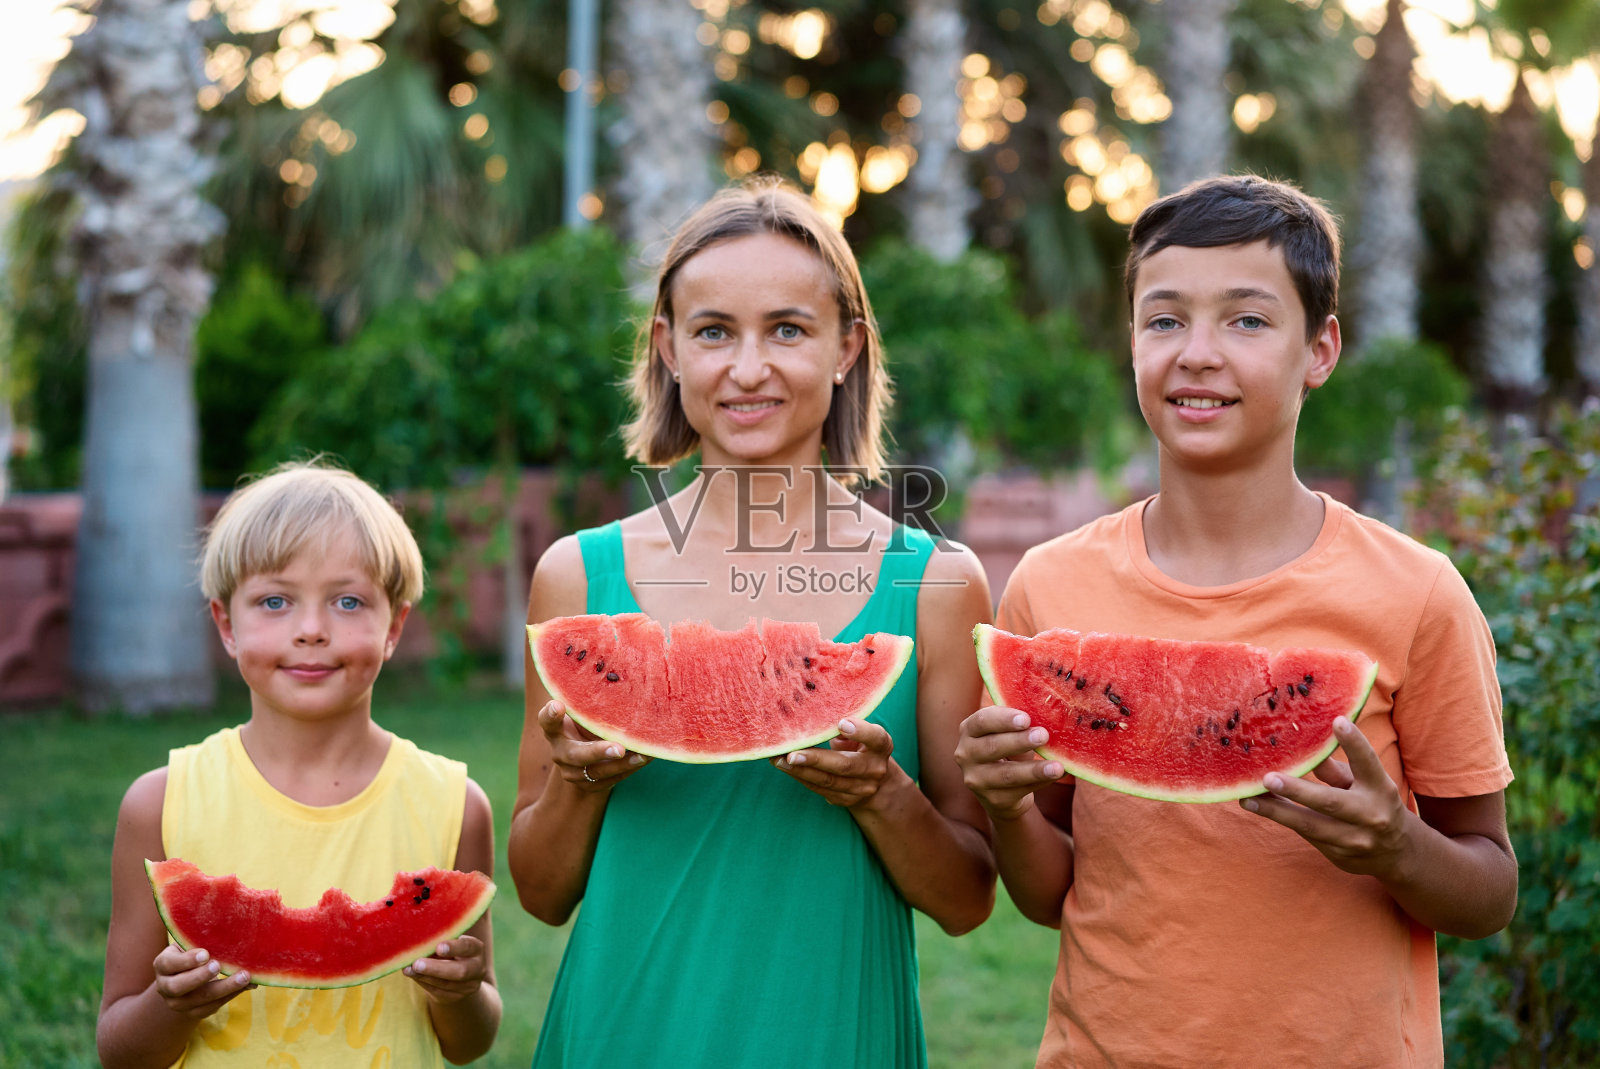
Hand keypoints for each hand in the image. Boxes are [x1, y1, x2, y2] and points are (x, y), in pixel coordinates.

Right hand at [151, 944, 253, 1018]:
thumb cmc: (193, 952)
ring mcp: (178, 1003)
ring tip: (244, 977)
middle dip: (200, 977)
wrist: (186, 978)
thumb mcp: (191, 943)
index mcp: (163, 965)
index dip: (186, 960)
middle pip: (178, 986)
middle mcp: (165, 987)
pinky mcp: (193, 1013)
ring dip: (224, 988)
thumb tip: (235, 933)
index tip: (205, 953)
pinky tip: (247, 985)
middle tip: (219, 966)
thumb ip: (202, 939)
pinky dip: (230, 996)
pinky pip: (211, 1008)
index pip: (168, 963)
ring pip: (198, 1000)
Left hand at [403, 935, 486, 1003]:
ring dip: (425, 976)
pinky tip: (412, 975)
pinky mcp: (455, 997)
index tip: (438, 947)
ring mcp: (468, 986)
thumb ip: (439, 940)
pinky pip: (438, 992)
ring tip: (408, 969)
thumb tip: (418, 938)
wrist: (459, 974)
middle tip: (417, 964)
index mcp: (476, 949)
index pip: (468, 947)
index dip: (454, 947)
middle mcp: (477, 969)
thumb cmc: (450, 949)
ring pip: (446, 984)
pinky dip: (423, 982)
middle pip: (460, 971)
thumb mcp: (451, 942)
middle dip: (436, 968)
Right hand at [537, 700, 649, 791]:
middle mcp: (560, 752)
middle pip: (575, 754)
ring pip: (596, 772)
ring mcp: (572, 772)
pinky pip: (610, 780)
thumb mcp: (585, 711)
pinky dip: (628, 770)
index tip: (558, 705)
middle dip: (598, 752)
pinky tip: (645, 759)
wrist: (585, 754)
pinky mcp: (588, 785)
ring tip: (643, 755)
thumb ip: (591, 701)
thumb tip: (620, 678)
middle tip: (619, 748)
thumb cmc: (588, 721)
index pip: (547, 721)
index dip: (550, 714)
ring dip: (622, 764)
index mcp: (555, 729)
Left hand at [771, 718, 900, 808]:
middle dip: (816, 759)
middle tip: (791, 753)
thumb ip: (847, 727)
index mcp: (881, 747)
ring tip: (777, 760)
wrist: (876, 783)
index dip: (860, 731)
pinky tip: (784, 767)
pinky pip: (819, 788)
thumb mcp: (862, 734)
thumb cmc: (862, 746)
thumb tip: (817, 716)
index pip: (876, 738)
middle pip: (844, 766)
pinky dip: (800, 777)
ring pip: (827, 781)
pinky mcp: (846, 800)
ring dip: (800, 770)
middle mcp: (874, 769)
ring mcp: (861, 788)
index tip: (841, 723)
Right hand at [953, 707, 1063, 821]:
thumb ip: (1019, 726)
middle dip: (1019, 741)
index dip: (1004, 719)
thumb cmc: (1007, 752)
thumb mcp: (1006, 734)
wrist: (1000, 790)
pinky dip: (1041, 782)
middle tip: (1043, 735)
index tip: (1026, 719)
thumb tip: (1047, 717)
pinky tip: (1057, 775)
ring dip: (1034, 770)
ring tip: (1057, 766)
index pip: (982, 721)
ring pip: (1007, 774)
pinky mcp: (993, 799)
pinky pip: (1020, 790)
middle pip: (992, 747)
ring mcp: (976, 780)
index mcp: (969, 731)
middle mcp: (966, 755)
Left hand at [1239, 716, 1409, 877]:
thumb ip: (1336, 769)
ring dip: (1276, 811)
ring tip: (1248, 799)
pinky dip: (1282, 820)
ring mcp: (1355, 840)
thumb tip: (1304, 746)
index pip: (1368, 763)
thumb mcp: (1365, 783)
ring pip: (1310, 825)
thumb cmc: (1373, 804)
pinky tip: (1260, 807)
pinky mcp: (1339, 856)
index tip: (1338, 721)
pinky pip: (1306, 836)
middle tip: (1268, 778)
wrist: (1397, 855)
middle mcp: (1371, 815)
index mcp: (1381, 789)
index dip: (1355, 743)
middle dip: (1298, 791)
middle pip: (1331, 802)